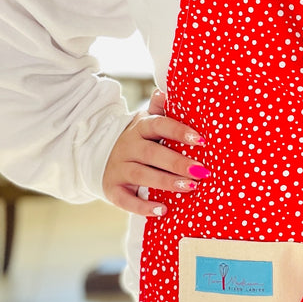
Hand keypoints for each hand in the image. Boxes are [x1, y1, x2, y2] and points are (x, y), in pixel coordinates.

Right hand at [101, 89, 206, 216]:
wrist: (100, 156)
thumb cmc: (138, 140)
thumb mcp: (146, 122)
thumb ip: (159, 110)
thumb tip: (166, 91)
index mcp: (139, 128)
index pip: (158, 125)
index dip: (179, 131)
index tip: (202, 140)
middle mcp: (127, 147)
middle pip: (153, 153)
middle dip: (178, 162)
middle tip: (201, 171)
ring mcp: (118, 169)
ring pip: (142, 175)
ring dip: (167, 182)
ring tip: (191, 188)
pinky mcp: (112, 189)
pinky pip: (126, 200)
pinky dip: (144, 207)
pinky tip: (163, 210)